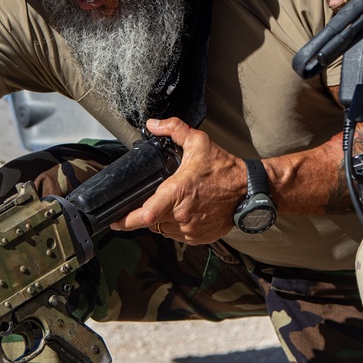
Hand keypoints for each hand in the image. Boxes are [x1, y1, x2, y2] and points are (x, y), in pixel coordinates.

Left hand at [111, 117, 246, 243]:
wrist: (248, 190)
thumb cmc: (224, 168)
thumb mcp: (198, 142)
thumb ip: (173, 129)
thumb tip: (152, 124)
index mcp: (178, 192)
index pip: (145, 215)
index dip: (126, 221)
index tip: (114, 220)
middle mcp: (182, 214)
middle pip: (151, 221)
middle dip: (148, 211)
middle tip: (153, 198)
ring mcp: (191, 229)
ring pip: (163, 229)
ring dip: (162, 219)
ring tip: (174, 203)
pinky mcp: (199, 238)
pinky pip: (177, 236)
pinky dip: (175, 226)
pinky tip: (185, 211)